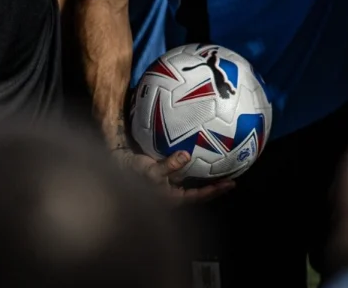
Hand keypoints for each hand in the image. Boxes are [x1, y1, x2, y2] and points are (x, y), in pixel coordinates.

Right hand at [112, 147, 234, 204]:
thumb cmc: (133, 174)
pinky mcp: (164, 171)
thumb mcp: (151, 171)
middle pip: (198, 189)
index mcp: (172, 197)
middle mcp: (173, 191)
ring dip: (204, 171)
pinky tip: (197, 150)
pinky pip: (182, 167)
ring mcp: (169, 181)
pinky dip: (191, 161)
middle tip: (231, 175)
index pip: (199, 195)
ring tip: (219, 162)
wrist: (116, 166)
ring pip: (191, 178)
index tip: (231, 184)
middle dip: (214, 182)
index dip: (215, 190)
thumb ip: (169, 165)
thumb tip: (186, 156)